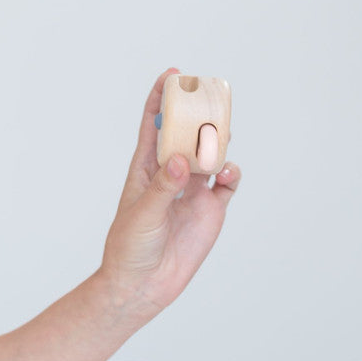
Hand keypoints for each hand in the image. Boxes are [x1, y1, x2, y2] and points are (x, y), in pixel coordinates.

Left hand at [99, 69, 240, 317]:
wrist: (143, 286)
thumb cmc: (129, 247)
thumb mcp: (142, 215)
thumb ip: (164, 187)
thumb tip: (181, 161)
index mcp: (146, 168)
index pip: (152, 125)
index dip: (161, 98)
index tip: (173, 74)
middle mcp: (172, 174)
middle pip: (188, 133)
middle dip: (199, 113)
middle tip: (211, 97)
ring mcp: (193, 191)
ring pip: (211, 154)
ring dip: (220, 141)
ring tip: (224, 134)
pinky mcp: (211, 210)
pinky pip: (227, 183)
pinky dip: (232, 172)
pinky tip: (228, 173)